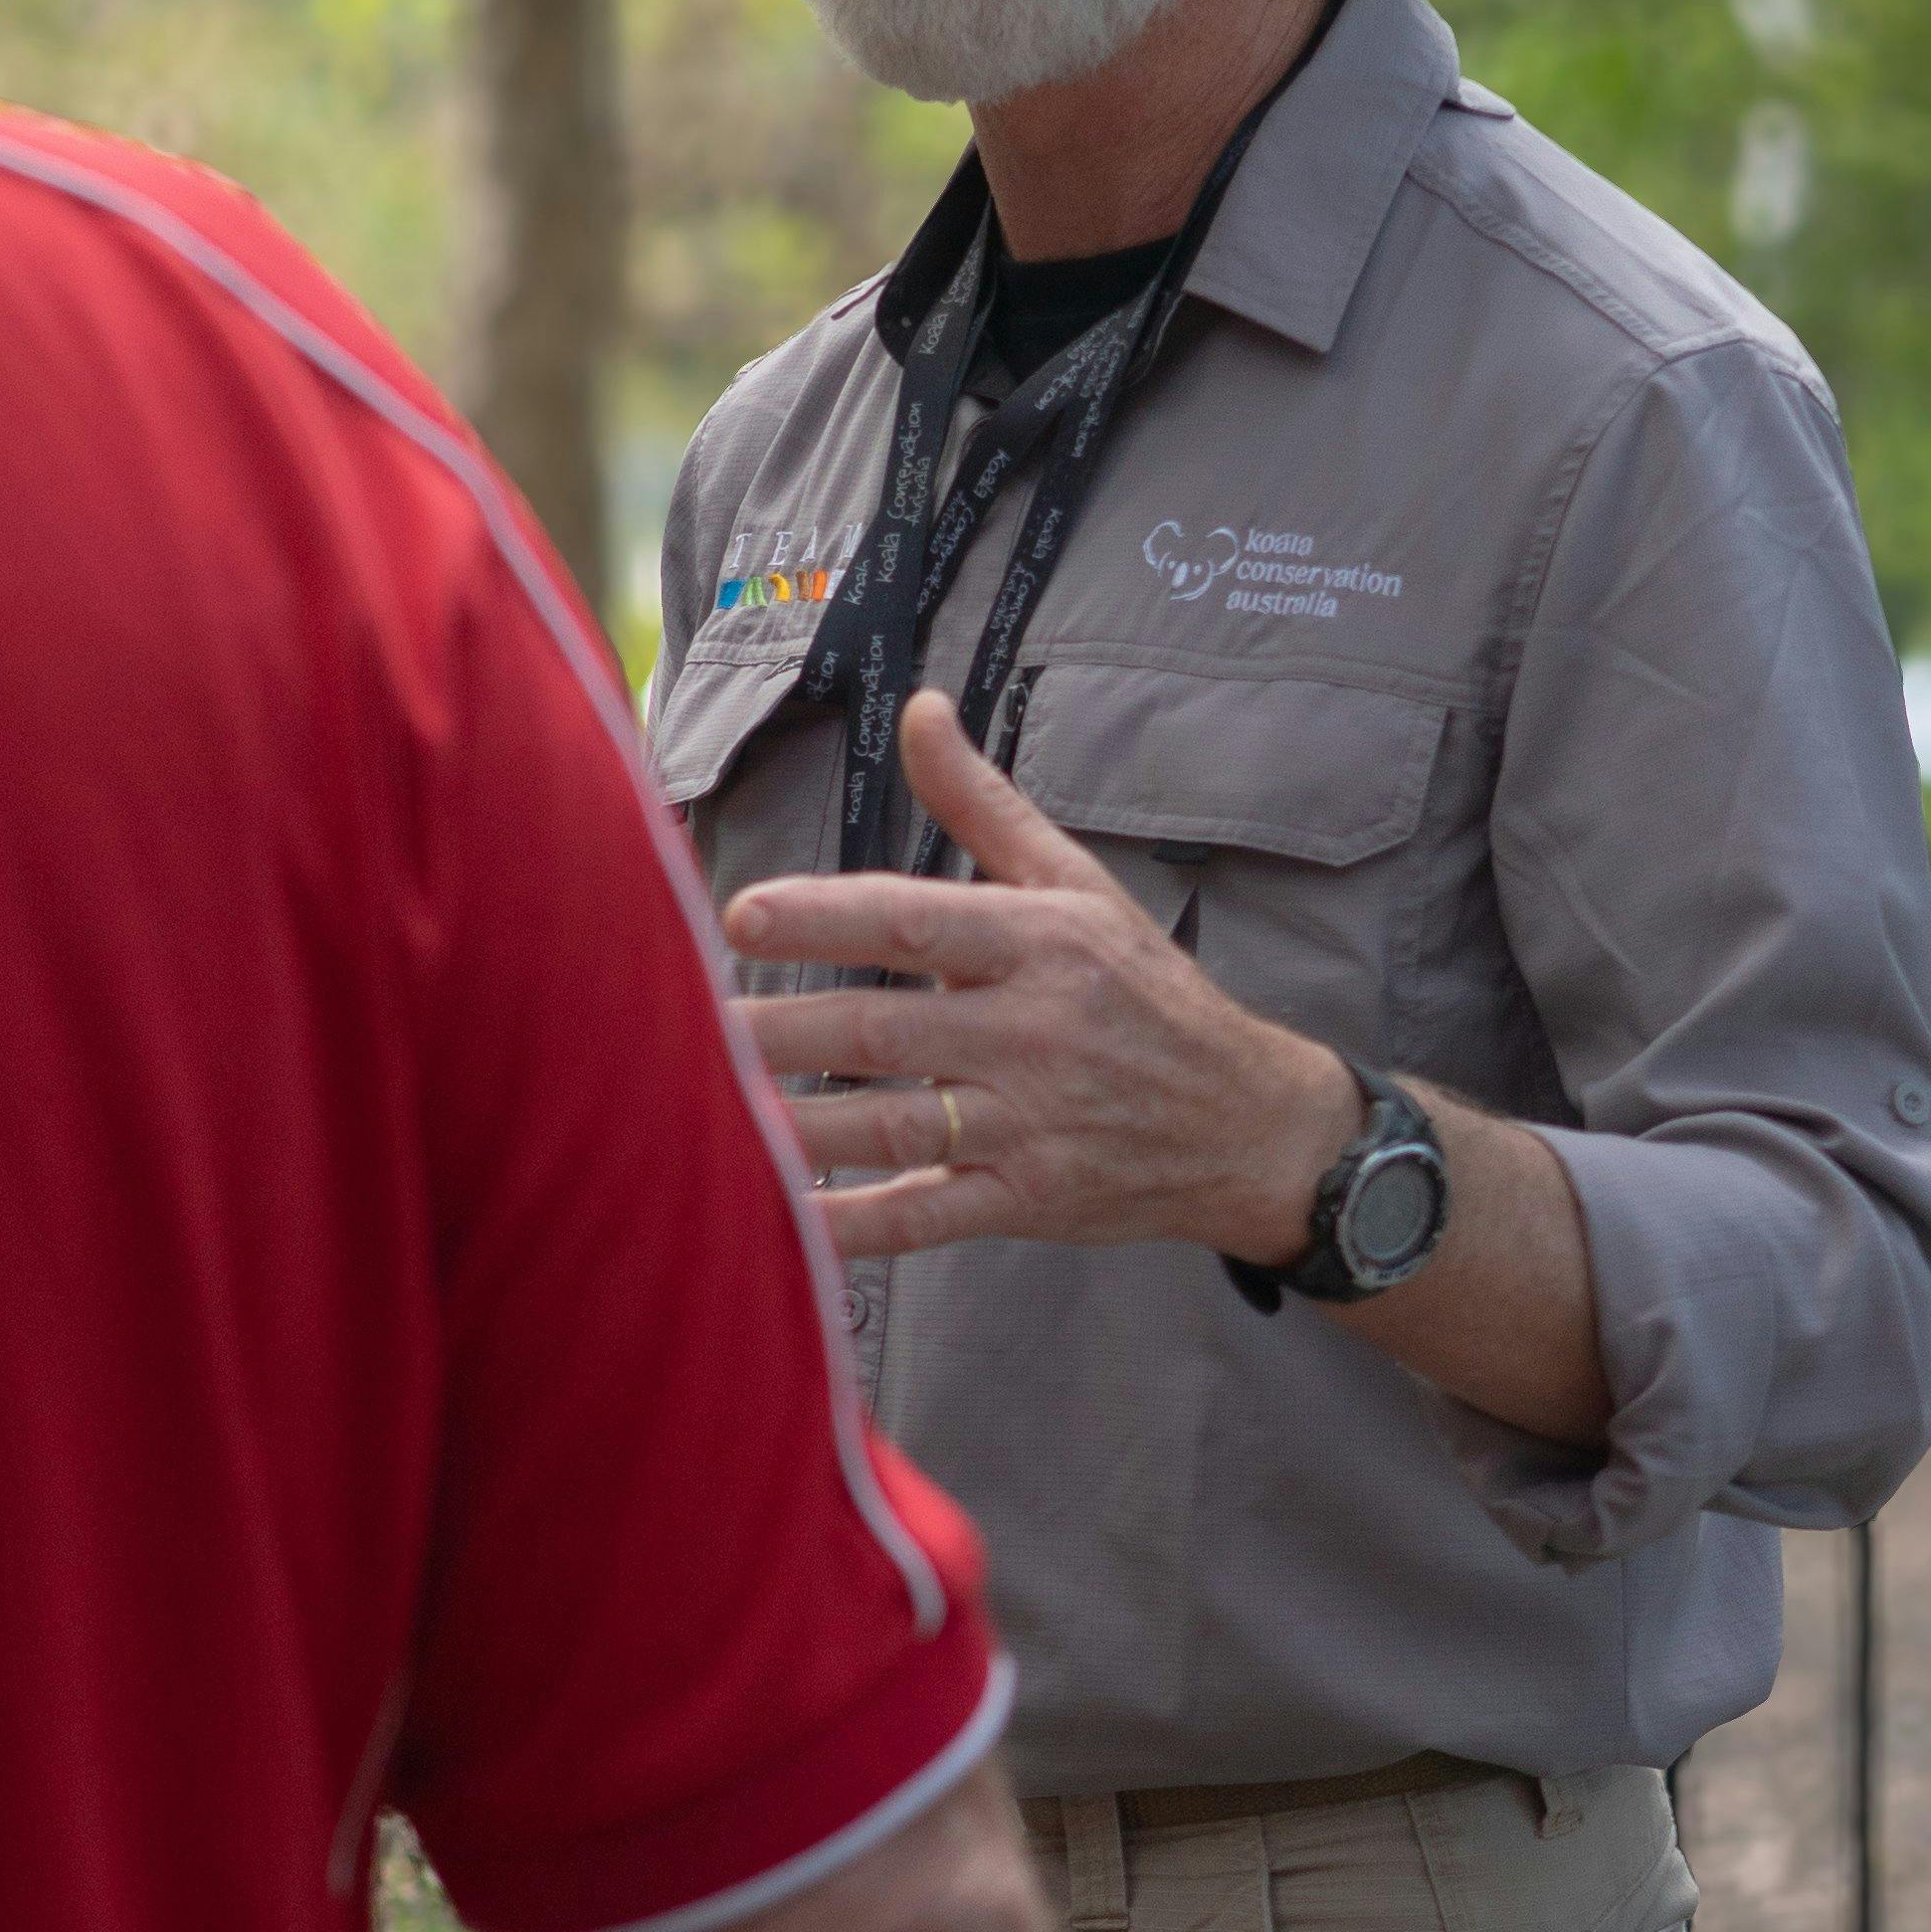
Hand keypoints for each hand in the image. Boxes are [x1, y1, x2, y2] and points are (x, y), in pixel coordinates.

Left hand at [727, 688, 1363, 1262]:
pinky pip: (927, 1216)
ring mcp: (1029, 1125)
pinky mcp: (1027, 1202)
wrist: (1249, 1124)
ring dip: (796, 1126)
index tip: (741, 913)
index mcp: (1040, 945)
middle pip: (887, 1031)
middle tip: (681, 1024)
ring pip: (893, 1127)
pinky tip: (782, 1218)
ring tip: (706, 1110)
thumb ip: (982, 805)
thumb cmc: (1146, 992)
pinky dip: (856, 1224)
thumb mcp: (1078, 885)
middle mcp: (1033, 1034)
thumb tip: (919, 706)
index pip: (919, 922)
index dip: (828, 918)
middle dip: (781, 1030)